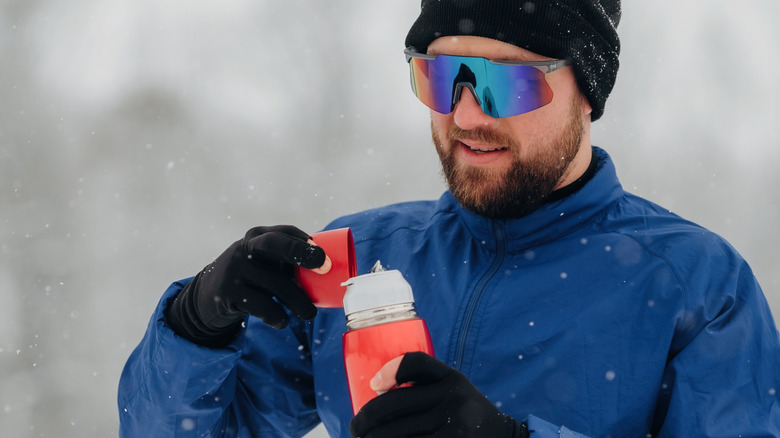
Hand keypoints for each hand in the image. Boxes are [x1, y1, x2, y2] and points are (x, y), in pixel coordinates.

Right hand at [165, 225, 330, 346]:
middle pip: (274, 244)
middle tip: (325, 268)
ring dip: (298, 302)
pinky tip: (282, 321)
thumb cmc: (253, 278)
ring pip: (276, 284)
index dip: (305, 241)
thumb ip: (291, 263)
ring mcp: (235, 270)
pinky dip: (278, 317)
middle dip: (302, 253)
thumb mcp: (265, 263)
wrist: (208, 296)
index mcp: (258, 236)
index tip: (324, 257)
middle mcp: (245, 248)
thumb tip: (333, 274)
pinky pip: (263, 307)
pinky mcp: (228, 294)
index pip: (284, 232)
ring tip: (309, 314)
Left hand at [350, 352, 528, 437]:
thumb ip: (424, 387)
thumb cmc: (465, 417)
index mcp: (453, 379)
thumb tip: (375, 390)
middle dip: (365, 420)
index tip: (373, 385)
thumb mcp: (454, 393)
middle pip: (393, 404)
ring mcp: (453, 426)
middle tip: (356, 428)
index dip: (390, 370)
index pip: (416, 362)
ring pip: (394, 433)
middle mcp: (454, 398)